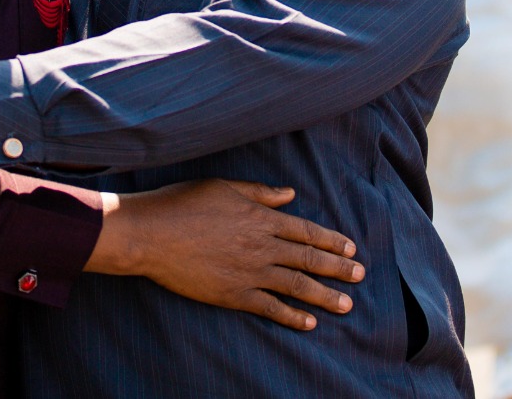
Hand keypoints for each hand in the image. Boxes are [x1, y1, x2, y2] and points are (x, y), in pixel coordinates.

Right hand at [88, 179, 364, 331]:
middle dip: (338, 268)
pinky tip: (309, 323)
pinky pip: (270, 307)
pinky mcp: (234, 294)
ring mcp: (250, 272)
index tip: (350, 249)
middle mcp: (262, 246)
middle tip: (360, 276)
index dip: (331, 240)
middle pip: (309, 259)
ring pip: (297, 285)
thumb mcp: (223, 187)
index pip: (306, 230)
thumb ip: (260, 193)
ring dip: (325, 295)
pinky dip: (292, 316)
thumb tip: (290, 194)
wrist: (151, 233)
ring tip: (346, 304)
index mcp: (261, 218)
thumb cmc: (182, 203)